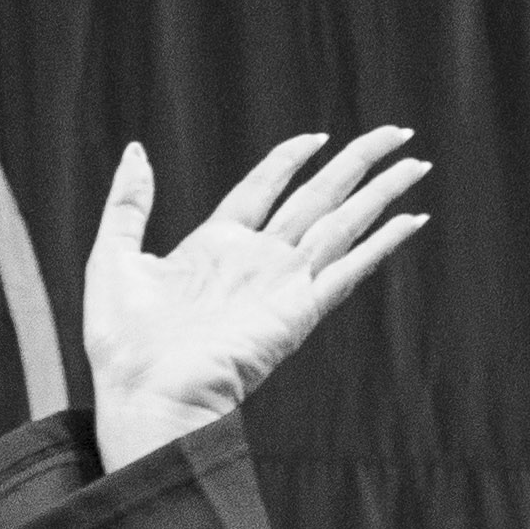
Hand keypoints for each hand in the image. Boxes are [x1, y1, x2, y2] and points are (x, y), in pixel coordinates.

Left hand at [77, 124, 432, 459]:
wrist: (145, 395)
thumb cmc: (123, 343)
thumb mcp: (113, 257)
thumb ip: (128, 203)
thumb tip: (137, 150)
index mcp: (215, 246)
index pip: (265, 188)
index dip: (291, 159)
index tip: (318, 136)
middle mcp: (256, 262)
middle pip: (317, 197)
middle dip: (358, 164)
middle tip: (398, 133)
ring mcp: (282, 285)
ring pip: (341, 224)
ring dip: (380, 193)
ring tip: (416, 164)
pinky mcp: (300, 311)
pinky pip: (349, 268)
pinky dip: (382, 244)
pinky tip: (412, 220)